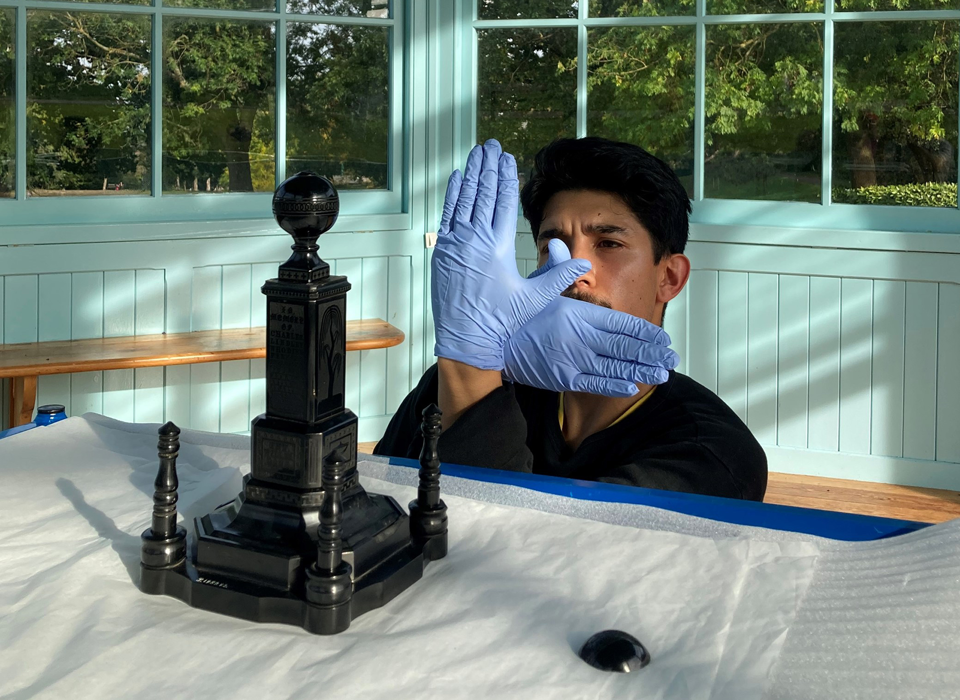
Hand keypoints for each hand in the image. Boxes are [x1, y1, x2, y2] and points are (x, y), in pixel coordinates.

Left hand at [431, 140, 591, 369]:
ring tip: (475, 154)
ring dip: (470, 175)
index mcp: (497, 246)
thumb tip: (583, 262)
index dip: (507, 178)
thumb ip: (557, 275)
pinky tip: (456, 179)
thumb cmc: (500, 322)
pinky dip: (452, 196)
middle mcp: (473, 240)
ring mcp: (454, 245)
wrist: (466, 341)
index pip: (503, 202)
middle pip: (482, 194)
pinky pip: (447, 216)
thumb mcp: (534, 299)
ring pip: (463, 200)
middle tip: (491, 145)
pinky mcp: (442, 253)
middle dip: (488, 167)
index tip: (509, 159)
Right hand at [502, 239, 678, 395]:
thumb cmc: (517, 313)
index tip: (662, 337)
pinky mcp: (562, 378)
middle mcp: (579, 337)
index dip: (645, 332)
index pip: (621, 322)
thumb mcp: (537, 286)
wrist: (492, 341)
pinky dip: (615, 385)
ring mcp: (572, 360)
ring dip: (641, 371)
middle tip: (670, 358)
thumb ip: (559, 270)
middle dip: (651, 353)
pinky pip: (595, 383)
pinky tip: (632, 385)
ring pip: (615, 367)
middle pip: (625, 346)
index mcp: (577, 312)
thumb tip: (569, 251)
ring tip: (660, 373)